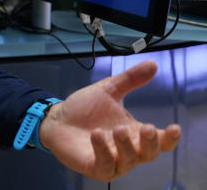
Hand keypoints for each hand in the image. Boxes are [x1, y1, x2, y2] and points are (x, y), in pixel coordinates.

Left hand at [38, 60, 180, 180]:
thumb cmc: (84, 108)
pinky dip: (103, 151)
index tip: (174, 127)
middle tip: (148, 128)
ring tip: (116, 129)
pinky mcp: (95, 167)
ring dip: (125, 145)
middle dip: (151, 142)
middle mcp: (128, 150)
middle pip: (149, 153)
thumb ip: (130, 79)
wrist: (56, 118)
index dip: (170, 138)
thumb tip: (153, 64)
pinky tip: (97, 135)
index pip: (160, 141)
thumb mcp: (109, 90)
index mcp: (134, 133)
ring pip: (129, 160)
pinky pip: (105, 165)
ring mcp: (113, 161)